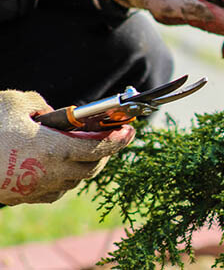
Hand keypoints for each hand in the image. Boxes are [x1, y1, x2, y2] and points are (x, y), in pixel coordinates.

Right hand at [0, 90, 134, 204]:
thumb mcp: (15, 103)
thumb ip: (41, 103)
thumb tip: (54, 113)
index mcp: (56, 150)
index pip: (100, 148)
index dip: (119, 140)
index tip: (131, 131)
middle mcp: (53, 174)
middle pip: (93, 168)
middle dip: (105, 153)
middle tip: (110, 138)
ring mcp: (38, 189)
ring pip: (76, 181)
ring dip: (85, 166)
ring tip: (85, 149)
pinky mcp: (24, 198)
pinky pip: (56, 190)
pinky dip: (66, 178)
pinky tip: (60, 165)